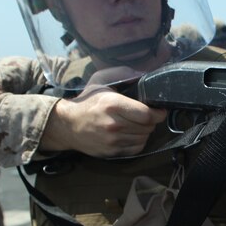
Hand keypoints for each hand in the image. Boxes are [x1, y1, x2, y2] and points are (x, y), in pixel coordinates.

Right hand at [40, 84, 165, 156]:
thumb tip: (143, 74)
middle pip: (148, 127)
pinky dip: (138, 141)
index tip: (159, 109)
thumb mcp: (101, 80)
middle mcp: (114, 124)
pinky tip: (131, 133)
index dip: (158, 113)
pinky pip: (137, 148)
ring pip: (144, 138)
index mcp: (113, 105)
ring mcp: (113, 141)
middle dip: (151, 121)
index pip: (147, 115)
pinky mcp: (112, 152)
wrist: (67, 124)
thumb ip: (123, 74)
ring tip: (136, 124)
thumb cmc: (87, 101)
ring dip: (144, 131)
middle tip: (144, 115)